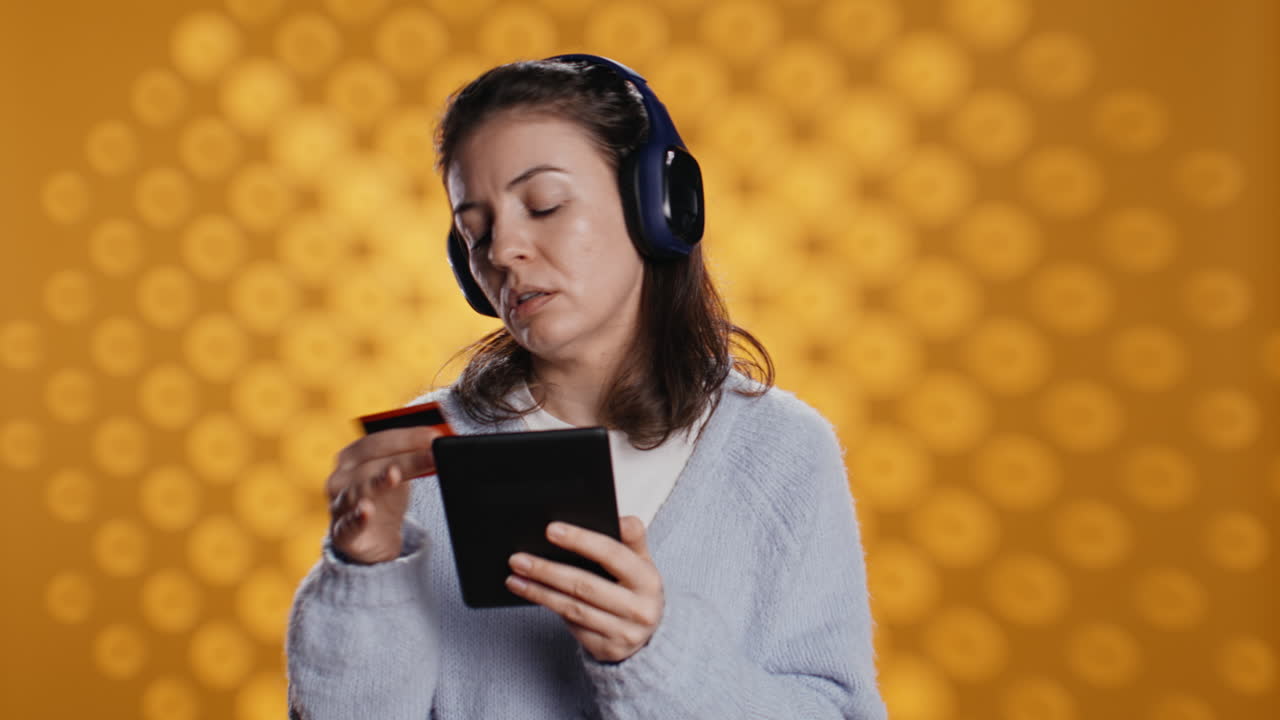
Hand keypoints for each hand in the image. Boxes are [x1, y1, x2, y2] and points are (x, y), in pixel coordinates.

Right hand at [326, 425, 439, 563]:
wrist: (374, 540)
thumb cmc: (384, 499)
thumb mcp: (400, 474)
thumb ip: (415, 457)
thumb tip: (439, 441)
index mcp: (352, 457)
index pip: (377, 442)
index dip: (406, 438)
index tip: (433, 437)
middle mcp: (341, 478)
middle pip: (371, 465)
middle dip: (404, 459)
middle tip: (432, 455)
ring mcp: (339, 506)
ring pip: (357, 492)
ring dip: (378, 483)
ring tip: (394, 475)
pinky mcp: (343, 533)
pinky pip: (347, 525)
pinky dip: (357, 517)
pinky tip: (367, 510)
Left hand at [506, 516, 664, 662]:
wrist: (648, 637)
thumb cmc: (637, 590)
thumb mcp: (642, 562)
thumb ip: (633, 537)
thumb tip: (619, 519)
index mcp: (647, 580)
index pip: (611, 554)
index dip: (580, 540)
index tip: (551, 530)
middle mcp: (638, 609)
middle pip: (584, 585)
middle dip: (547, 570)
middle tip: (518, 559)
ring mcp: (623, 633)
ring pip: (572, 608)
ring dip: (539, 592)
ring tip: (515, 577)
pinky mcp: (606, 649)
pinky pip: (571, 624)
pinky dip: (549, 607)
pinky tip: (531, 593)